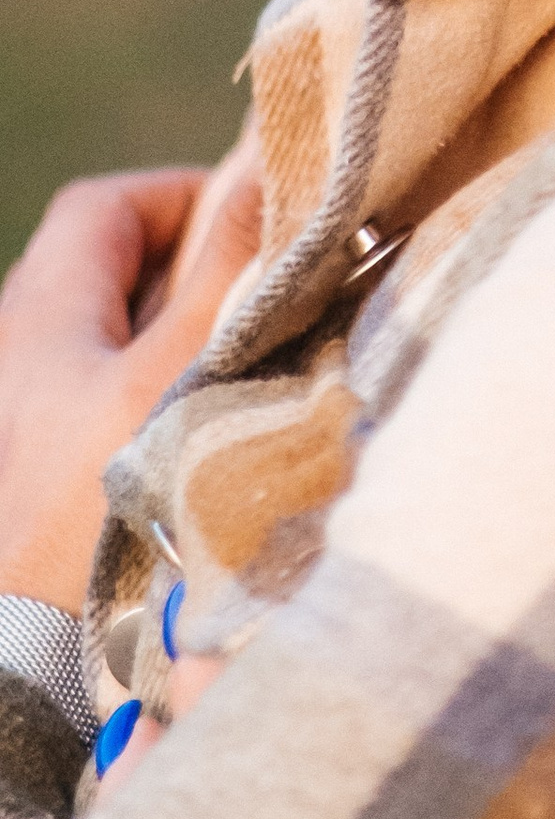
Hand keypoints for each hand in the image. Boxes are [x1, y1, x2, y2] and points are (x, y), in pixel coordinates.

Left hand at [0, 161, 263, 610]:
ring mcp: (19, 410)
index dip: (178, 198)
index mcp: (37, 310)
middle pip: (101, 266)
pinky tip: (187, 429)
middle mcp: (13, 348)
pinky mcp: (28, 463)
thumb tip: (265, 169)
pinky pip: (92, 389)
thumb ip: (224, 271)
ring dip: (168, 332)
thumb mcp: (174, 377)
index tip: (247, 229)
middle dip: (182, 269)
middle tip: (250, 298)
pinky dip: (144, 386)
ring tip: (228, 365)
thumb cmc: (96, 507)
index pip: (104, 206)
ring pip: (102, 331)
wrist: (27, 650)